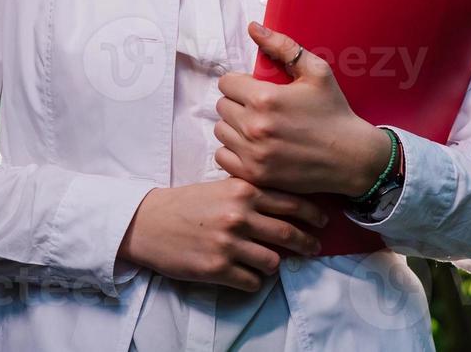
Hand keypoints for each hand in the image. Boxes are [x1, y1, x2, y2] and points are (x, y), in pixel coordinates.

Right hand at [116, 178, 326, 291]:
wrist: (148, 223)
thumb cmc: (185, 204)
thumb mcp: (220, 188)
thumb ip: (250, 193)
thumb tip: (283, 206)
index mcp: (242, 191)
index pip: (290, 202)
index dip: (312, 213)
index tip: (323, 221)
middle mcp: (239, 216)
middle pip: (289, 232)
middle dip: (306, 243)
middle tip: (313, 248)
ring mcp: (229, 244)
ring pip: (273, 261)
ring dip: (274, 264)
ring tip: (269, 262)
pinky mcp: (217, 269)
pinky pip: (252, 282)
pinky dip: (253, 280)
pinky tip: (247, 274)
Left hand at [213, 22, 394, 196]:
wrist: (351, 157)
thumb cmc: (334, 111)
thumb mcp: (316, 71)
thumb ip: (282, 47)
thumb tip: (253, 28)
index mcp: (264, 98)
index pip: (226, 83)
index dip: (241, 83)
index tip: (255, 89)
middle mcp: (254, 127)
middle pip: (222, 107)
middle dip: (237, 103)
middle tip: (259, 108)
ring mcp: (253, 154)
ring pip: (220, 131)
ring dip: (234, 127)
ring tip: (256, 127)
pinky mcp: (255, 175)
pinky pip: (223, 157)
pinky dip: (233, 151)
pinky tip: (252, 147)